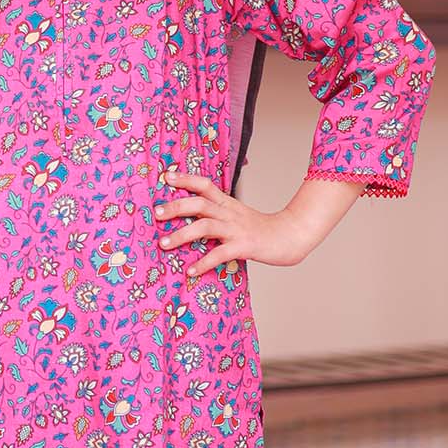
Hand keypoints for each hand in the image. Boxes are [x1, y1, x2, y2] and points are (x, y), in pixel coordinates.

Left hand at [153, 164, 313, 274]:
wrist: (291, 237)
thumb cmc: (260, 229)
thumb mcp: (237, 215)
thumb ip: (218, 213)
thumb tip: (193, 217)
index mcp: (227, 203)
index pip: (205, 185)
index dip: (186, 179)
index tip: (167, 176)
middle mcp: (229, 213)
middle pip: (200, 203)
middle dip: (176, 206)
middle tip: (157, 213)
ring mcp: (236, 229)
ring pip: (205, 226)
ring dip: (182, 235)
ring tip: (163, 244)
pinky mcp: (244, 246)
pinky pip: (220, 254)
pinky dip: (203, 262)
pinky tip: (190, 271)